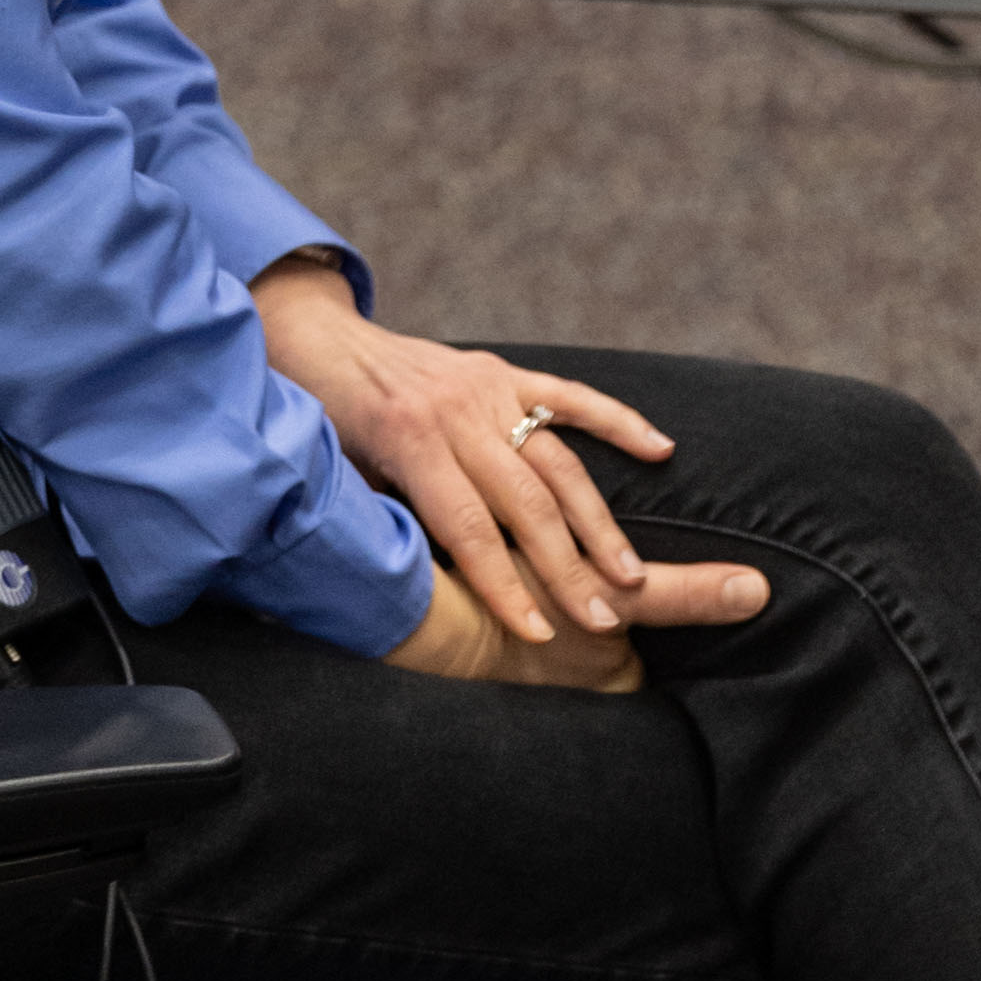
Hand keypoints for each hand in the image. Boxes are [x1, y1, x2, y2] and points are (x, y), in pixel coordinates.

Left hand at [250, 264, 770, 668]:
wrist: (319, 345)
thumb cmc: (323, 432)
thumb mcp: (341, 484)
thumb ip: (388, 528)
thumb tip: (421, 600)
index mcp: (410, 443)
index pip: (469, 530)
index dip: (506, 587)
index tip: (539, 635)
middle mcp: (455, 412)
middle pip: (525, 503)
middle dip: (567, 568)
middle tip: (604, 621)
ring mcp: (485, 388)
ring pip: (557, 462)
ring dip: (598, 522)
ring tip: (631, 575)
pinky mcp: (503, 371)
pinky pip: (570, 396)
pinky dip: (618, 421)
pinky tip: (661, 449)